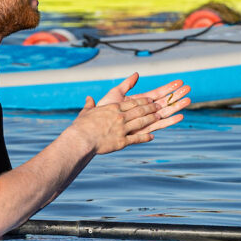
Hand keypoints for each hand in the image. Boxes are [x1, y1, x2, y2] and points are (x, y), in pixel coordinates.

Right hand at [68, 75, 189, 154]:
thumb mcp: (86, 113)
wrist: (81, 140)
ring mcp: (122, 130)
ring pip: (141, 122)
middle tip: (159, 106)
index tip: (150, 100)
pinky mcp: (122, 142)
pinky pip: (137, 139)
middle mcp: (120, 117)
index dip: (143, 101)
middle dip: (151, 108)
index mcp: (113, 109)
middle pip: (140, 111)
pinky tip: (152, 137)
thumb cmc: (81, 126)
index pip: (132, 103)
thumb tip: (88, 98)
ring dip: (152, 119)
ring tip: (159, 117)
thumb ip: (89, 105)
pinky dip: (145, 137)